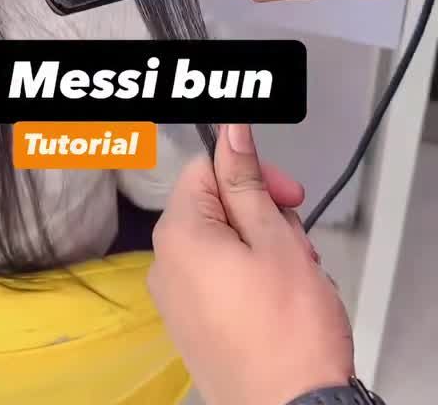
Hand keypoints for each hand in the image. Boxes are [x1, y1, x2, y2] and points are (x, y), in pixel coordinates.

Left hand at [149, 124, 353, 404]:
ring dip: (262, 247)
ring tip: (295, 278)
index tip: (289, 194)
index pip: (205, 169)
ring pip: (221, 243)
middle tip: (297, 244)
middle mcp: (164, 263)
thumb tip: (231, 130)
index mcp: (178, 233)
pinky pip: (218, 279)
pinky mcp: (192, 326)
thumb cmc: (288, 333)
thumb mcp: (274, 239)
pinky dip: (250, 278)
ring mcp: (175, 299)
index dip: (252, 174)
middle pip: (213, 205)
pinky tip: (281, 299)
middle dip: (261, 214)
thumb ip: (246, 180)